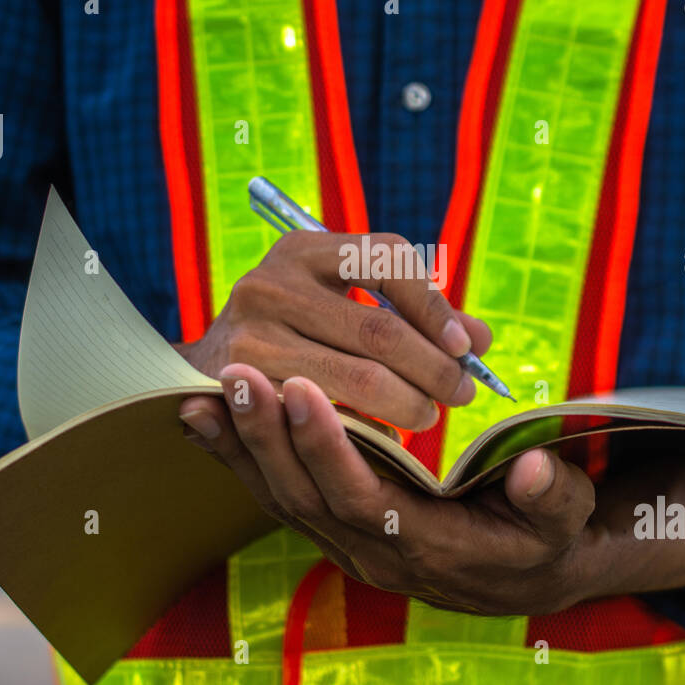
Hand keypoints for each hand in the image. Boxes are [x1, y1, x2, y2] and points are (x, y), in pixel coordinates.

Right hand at [175, 230, 490, 430]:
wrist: (204, 375)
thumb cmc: (294, 337)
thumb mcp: (344, 307)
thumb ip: (413, 318)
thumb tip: (481, 341)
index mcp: (307, 249)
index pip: (389, 259)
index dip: (435, 306)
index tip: (467, 346)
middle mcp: (274, 281)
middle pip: (379, 327)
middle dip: (433, 366)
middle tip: (461, 394)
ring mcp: (252, 334)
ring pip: (358, 377)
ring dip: (408, 402)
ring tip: (429, 415)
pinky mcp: (243, 389)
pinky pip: (326, 414)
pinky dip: (366, 426)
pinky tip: (387, 435)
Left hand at [178, 363, 600, 614]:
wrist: (515, 576)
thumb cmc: (540, 536)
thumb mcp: (562, 518)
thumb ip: (550, 497)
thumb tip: (532, 471)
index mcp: (429, 546)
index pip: (364, 499)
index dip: (328, 448)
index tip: (301, 387)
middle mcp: (374, 550)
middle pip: (305, 497)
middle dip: (268, 436)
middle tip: (240, 373)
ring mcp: (345, 540)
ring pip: (281, 496)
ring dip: (244, 443)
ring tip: (212, 387)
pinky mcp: (331, 522)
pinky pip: (276, 492)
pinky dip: (238, 456)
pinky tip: (203, 416)